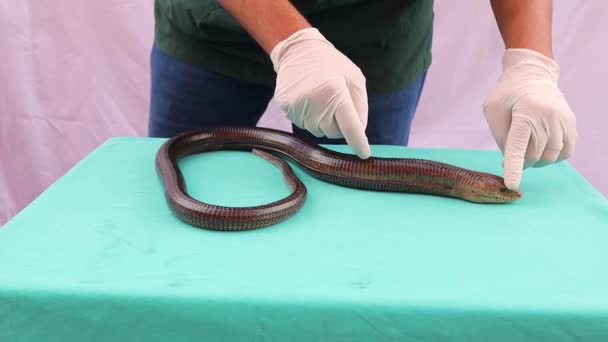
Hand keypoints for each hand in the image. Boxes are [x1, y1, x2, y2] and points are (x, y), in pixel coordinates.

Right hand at [270, 28, 370, 158]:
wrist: (298, 50)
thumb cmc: (332, 64)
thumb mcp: (355, 79)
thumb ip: (360, 107)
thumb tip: (359, 133)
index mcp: (335, 92)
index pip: (350, 126)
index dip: (358, 142)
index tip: (364, 154)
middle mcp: (315, 102)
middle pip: (333, 133)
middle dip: (338, 124)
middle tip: (335, 103)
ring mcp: (297, 106)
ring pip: (318, 131)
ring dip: (323, 121)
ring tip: (320, 98)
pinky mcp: (286, 108)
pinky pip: (303, 125)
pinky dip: (309, 117)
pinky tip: (308, 99)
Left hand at [483, 48, 576, 189]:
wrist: (531, 73)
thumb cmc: (507, 93)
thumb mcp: (493, 110)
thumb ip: (501, 136)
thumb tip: (513, 160)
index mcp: (524, 113)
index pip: (518, 147)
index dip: (514, 168)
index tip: (512, 185)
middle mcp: (547, 117)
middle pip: (534, 155)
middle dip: (522, 161)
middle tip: (514, 155)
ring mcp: (562, 119)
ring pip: (551, 156)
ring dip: (537, 160)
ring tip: (527, 151)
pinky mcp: (570, 122)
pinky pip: (566, 151)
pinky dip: (554, 157)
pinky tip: (544, 150)